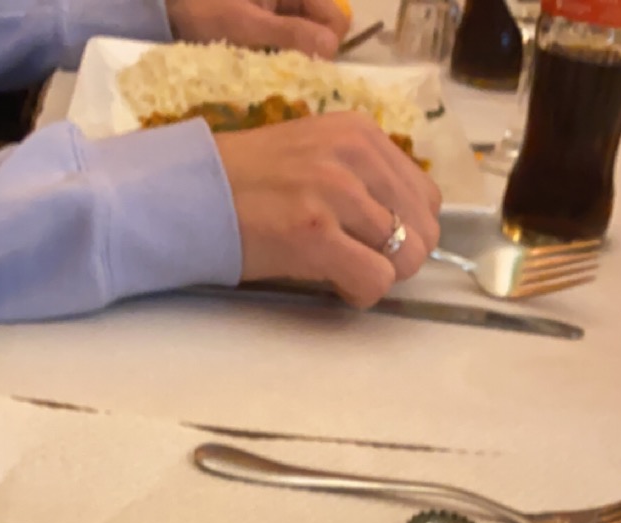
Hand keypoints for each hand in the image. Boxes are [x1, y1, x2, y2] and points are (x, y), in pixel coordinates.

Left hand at [166, 0, 349, 58]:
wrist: (169, 6)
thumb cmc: (204, 10)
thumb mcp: (245, 25)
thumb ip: (290, 35)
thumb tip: (331, 51)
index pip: (337, 21)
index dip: (324, 46)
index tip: (298, 63)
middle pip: (325, 32)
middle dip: (307, 53)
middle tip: (276, 65)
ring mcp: (283, 9)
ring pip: (308, 42)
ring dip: (291, 58)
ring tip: (261, 63)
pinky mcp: (271, 23)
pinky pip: (289, 45)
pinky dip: (278, 58)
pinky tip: (258, 62)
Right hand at [216, 113, 440, 307]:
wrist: (195, 192)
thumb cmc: (253, 182)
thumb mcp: (318, 153)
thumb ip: (364, 176)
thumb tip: (407, 225)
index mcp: (360, 132)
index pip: (425, 196)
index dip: (405, 229)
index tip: (370, 239)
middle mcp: (354, 155)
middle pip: (423, 231)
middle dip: (396, 258)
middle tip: (357, 260)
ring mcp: (335, 192)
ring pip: (405, 259)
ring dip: (377, 275)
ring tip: (341, 268)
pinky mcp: (315, 233)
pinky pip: (374, 280)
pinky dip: (361, 293)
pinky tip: (334, 284)